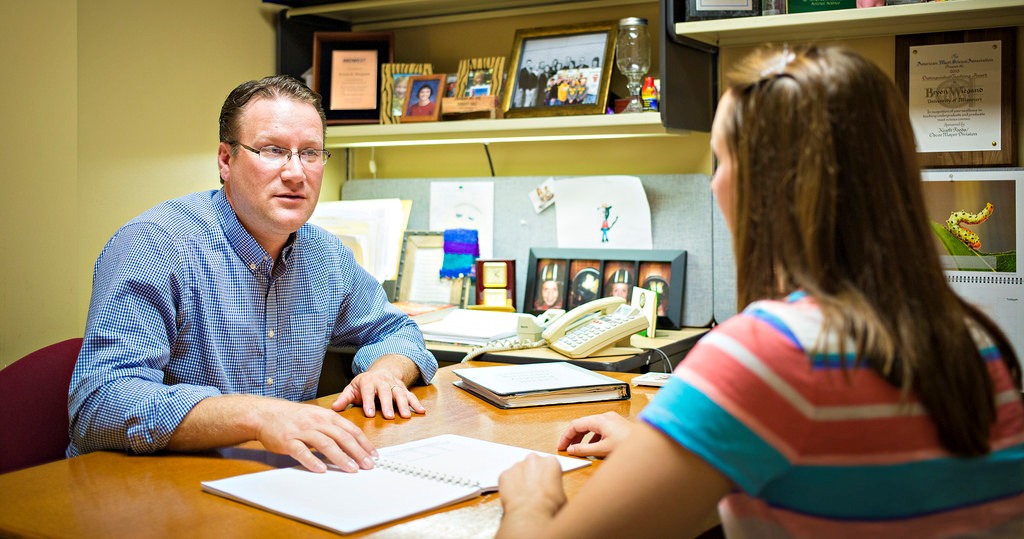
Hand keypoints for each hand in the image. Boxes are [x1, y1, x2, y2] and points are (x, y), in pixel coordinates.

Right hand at [254, 398, 377, 473]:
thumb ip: (333, 427)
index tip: (373, 454)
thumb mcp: (317, 416)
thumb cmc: (295, 417)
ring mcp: (302, 431)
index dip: (364, 443)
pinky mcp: (288, 441)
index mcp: (326, 416)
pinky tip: (322, 470)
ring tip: (351, 468)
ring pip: (325, 444)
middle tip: (368, 465)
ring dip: (341, 457)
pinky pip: (302, 451)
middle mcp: (317, 422)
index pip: (350, 429)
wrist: (267, 414)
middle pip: (342, 437)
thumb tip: (352, 442)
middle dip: (358, 452)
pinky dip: (312, 461)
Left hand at [331, 354, 424, 418]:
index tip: (369, 413)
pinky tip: (421, 411)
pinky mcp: (404, 389)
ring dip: (404, 404)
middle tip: (389, 416)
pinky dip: (416, 403)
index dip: (368, 402)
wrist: (382, 370)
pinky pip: (411, 395)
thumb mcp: (352, 388)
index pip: (368, 392)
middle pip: (385, 392)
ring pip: (400, 393)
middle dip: (388, 404)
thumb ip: (344, 398)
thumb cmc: (365, 383)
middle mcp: (382, 382)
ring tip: (405, 416)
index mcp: (368, 381)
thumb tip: (333, 409)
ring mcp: (394, 385)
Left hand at [497, 454, 565, 537]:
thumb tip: (553, 493)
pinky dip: (509, 487)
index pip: (549, 465)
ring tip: (523, 496)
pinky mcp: (504, 474)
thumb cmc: (549, 508)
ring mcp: (517, 466)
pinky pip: (507, 479)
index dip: (547, 476)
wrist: (531, 515)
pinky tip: (514, 498)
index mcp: (551, 462)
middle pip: (532, 465)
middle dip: (532, 474)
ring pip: (518, 471)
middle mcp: (533, 460)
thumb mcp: (562, 497)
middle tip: (533, 490)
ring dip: (520, 480)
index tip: (545, 484)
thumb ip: (556, 487)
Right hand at [556, 411, 633, 457]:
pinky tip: (593, 447)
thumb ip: (584, 449)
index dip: (566, 436)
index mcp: (600, 420)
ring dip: (583, 438)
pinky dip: (593, 438)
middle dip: (573, 437)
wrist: (648, 447)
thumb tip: (572, 449)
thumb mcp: (602, 449)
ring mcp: (612, 420)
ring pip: (591, 427)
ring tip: (578, 449)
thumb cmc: (628, 445)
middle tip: (567, 448)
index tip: (562, 446)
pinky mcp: (617, 425)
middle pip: (583, 425)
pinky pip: (599, 429)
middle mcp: (605, 417)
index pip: (576, 425)